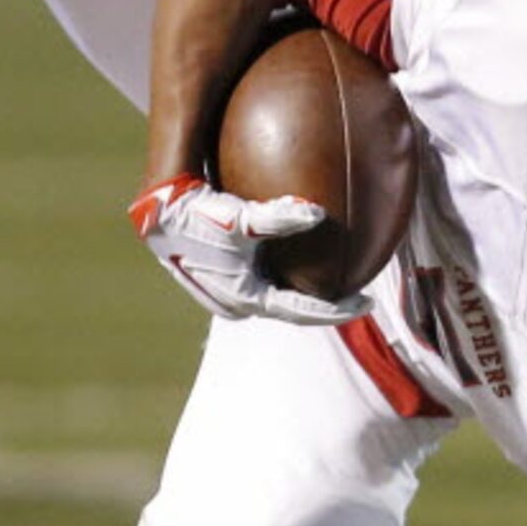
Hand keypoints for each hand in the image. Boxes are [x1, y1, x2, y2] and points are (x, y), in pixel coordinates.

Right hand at [128, 174, 368, 324]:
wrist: (159, 213)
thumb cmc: (199, 214)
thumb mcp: (243, 218)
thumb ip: (280, 217)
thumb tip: (318, 214)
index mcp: (247, 297)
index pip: (302, 311)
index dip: (337, 310)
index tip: (367, 303)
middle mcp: (237, 304)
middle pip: (291, 310)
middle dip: (322, 305)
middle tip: (355, 292)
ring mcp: (226, 296)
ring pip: (276, 298)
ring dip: (301, 292)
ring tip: (331, 279)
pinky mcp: (221, 282)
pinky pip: (261, 283)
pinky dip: (282, 276)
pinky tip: (296, 257)